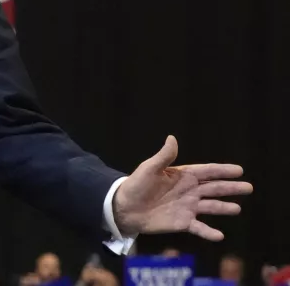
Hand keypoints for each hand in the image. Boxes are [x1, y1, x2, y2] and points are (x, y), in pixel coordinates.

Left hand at [113, 135, 252, 239]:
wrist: (124, 207)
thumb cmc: (136, 185)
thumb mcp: (149, 168)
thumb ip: (163, 156)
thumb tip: (172, 137)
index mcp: (183, 175)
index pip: (207, 171)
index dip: (222, 170)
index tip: (239, 170)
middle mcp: (189, 191)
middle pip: (214, 188)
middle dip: (231, 188)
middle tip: (248, 187)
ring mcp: (188, 207)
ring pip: (211, 207)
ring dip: (224, 208)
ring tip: (237, 209)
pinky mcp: (182, 222)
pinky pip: (199, 227)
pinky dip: (209, 232)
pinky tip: (219, 235)